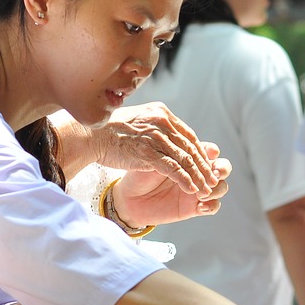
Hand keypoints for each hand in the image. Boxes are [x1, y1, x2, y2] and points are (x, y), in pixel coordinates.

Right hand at [87, 102, 220, 196]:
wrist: (90, 135)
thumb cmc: (110, 130)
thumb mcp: (138, 121)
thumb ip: (155, 126)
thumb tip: (167, 134)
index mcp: (162, 114)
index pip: (188, 135)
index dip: (200, 153)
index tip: (207, 165)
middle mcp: (162, 123)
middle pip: (191, 148)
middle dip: (204, 167)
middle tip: (213, 180)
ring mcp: (155, 137)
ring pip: (185, 160)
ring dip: (199, 177)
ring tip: (207, 189)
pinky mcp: (148, 153)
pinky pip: (173, 169)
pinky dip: (185, 180)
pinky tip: (192, 190)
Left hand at [115, 143, 231, 226]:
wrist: (129, 198)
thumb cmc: (139, 174)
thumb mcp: (155, 159)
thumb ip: (172, 154)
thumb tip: (187, 145)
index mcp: (189, 157)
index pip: (209, 151)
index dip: (212, 152)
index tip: (209, 154)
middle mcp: (196, 172)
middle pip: (222, 167)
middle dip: (222, 169)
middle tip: (213, 173)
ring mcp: (198, 190)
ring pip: (222, 187)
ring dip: (217, 188)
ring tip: (203, 192)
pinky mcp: (195, 207)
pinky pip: (213, 206)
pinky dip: (211, 205)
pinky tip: (200, 205)